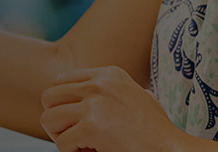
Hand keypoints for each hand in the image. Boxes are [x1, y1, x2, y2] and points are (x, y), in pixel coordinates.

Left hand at [39, 66, 181, 151]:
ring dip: (60, 136)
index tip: (76, 120)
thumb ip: (114, 90)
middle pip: (49, 97)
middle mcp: (99, 84)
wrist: (169, 148)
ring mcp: (94, 104)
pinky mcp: (91, 127)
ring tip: (81, 145)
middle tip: (73, 135)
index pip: (61, 81)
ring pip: (48, 119)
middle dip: (56, 119)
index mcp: (108, 74)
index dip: (63, 104)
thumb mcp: (138, 96)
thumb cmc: (156, 130)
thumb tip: (87, 94)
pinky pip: (62, 143)